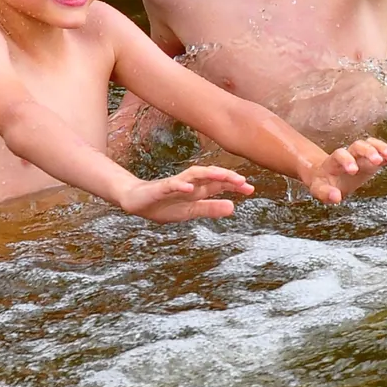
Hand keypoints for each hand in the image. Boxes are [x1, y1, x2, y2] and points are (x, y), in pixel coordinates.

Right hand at [120, 165, 255, 222]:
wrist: (135, 202)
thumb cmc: (164, 206)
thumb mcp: (190, 212)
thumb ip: (210, 209)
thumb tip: (233, 207)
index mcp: (197, 190)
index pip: (219, 185)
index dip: (234, 185)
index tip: (250, 189)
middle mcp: (189, 184)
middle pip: (210, 177)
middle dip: (226, 178)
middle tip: (243, 181)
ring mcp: (175, 184)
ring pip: (194, 175)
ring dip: (208, 174)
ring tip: (222, 176)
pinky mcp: (160, 188)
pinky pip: (172, 185)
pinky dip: (181, 185)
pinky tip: (190, 187)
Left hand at [302, 136, 386, 203]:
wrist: (327, 175)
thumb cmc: (323, 182)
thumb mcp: (319, 189)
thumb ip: (326, 193)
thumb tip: (336, 197)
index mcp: (334, 161)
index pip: (340, 154)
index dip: (347, 160)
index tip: (353, 171)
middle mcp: (349, 154)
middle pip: (359, 145)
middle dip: (368, 151)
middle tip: (376, 160)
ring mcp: (362, 155)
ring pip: (373, 144)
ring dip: (382, 148)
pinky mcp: (372, 160)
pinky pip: (384, 154)